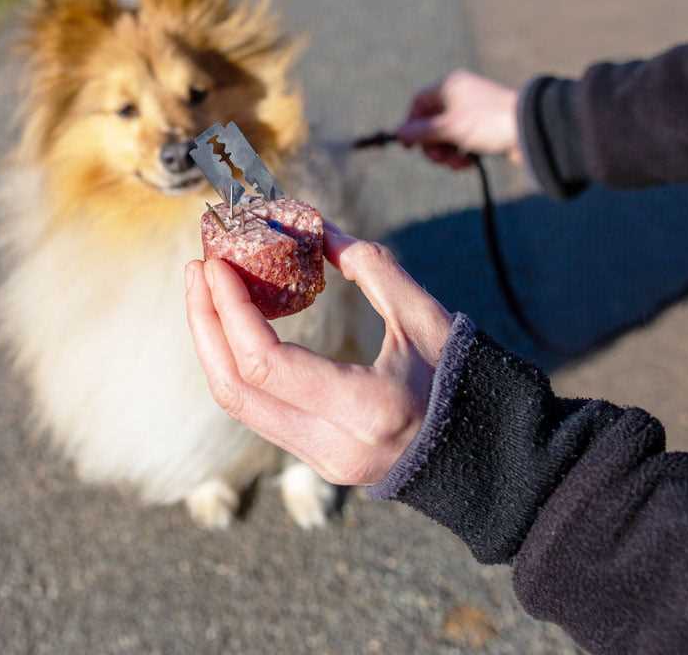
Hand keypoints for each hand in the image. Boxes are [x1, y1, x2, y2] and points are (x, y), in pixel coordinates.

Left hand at [183, 224, 452, 485]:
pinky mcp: (313, 461)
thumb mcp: (425, 317)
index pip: (265, 363)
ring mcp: (319, 461)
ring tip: (207, 290)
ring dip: (213, 345)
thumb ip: (371, 268)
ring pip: (237, 405)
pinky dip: (236, 364)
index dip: (229, 310)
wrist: (488, 459)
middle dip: (206, 324)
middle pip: (235, 389)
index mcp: (364, 409)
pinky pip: (256, 411)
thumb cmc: (464, 382)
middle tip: (199, 269)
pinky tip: (234, 324)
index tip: (215, 263)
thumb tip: (317, 226)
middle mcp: (332, 445)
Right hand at [397, 69, 520, 168]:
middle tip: (438, 158)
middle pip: (431, 122)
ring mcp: (473, 112)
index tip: (409, 146)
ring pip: (447, 136)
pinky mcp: (485, 128)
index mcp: (450, 86)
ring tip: (457, 163)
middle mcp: (460, 95)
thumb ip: (421, 131)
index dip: (411, 124)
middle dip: (432, 144)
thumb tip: (398, 133)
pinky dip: (461, 154)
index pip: (419, 103)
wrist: (530, 130)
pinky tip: (468, 163)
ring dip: (446, 153)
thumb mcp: (449, 128)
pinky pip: (462, 142)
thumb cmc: (487, 122)